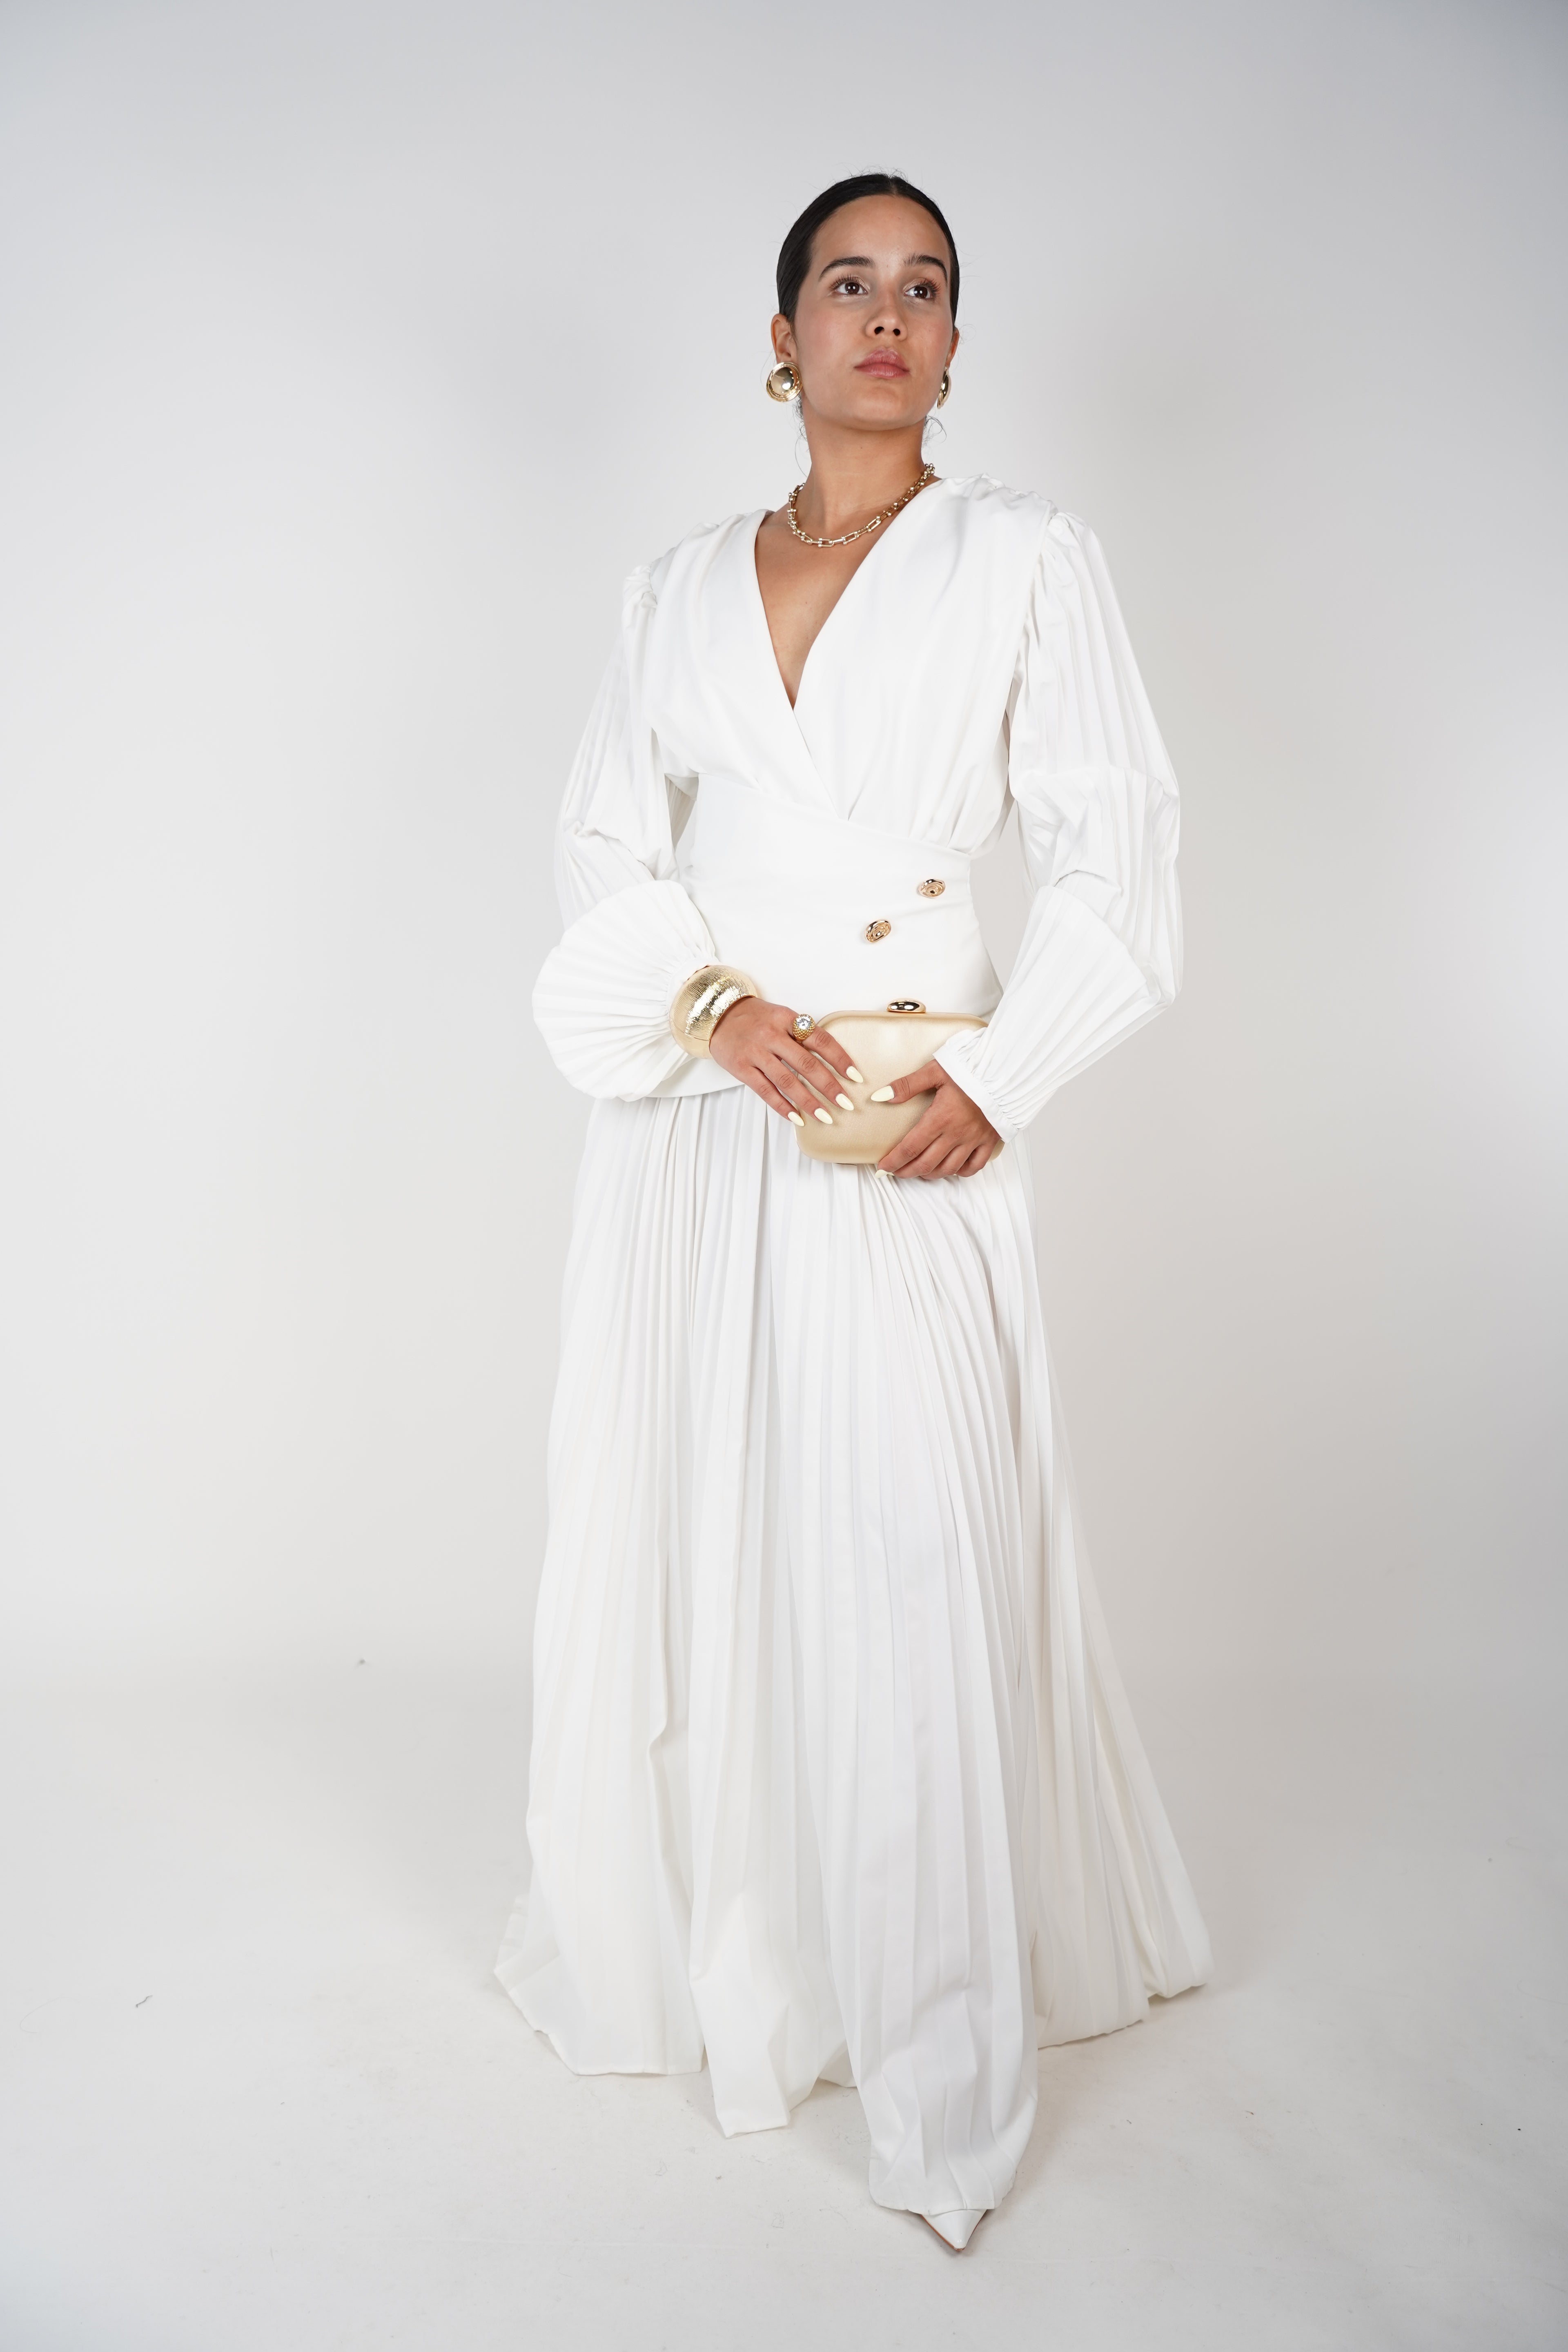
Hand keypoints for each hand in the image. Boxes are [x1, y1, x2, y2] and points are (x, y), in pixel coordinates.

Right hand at [708, 997, 860, 1125]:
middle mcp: (772, 1035)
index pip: (820, 1040)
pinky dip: (782, 1106)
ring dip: (808, 1101)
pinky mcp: (741, 1067)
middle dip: (829, 1086)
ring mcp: (755, 1052)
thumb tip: (831, 1061)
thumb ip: (802, 1034)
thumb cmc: (755, 1018)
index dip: (840, 1059)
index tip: (855, 1076)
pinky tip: (797, 1117)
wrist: (718, 1016)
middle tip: (845, 1103)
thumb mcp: (781, 1017)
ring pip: (787, 1081)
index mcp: (787, 1019)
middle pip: (806, 1064)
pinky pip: (765, 1091)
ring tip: (825, 1116)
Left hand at [872, 1060, 1000, 1179]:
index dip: (894, 1161)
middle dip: (907, 1171)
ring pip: (948, 1168)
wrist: (1004, 1071)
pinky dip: (960, 1172)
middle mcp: (956, 1134)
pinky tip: (950, 1169)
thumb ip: (907, 1085)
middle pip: (926, 1163)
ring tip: (918, 1171)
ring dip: (929, 1174)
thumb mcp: (935, 1071)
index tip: (883, 1167)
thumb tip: (882, 1097)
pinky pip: (974, 1166)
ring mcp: (973, 1140)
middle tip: (895, 1172)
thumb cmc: (970, 1069)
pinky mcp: (988, 1141)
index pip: (910, 1148)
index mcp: (940, 1118)